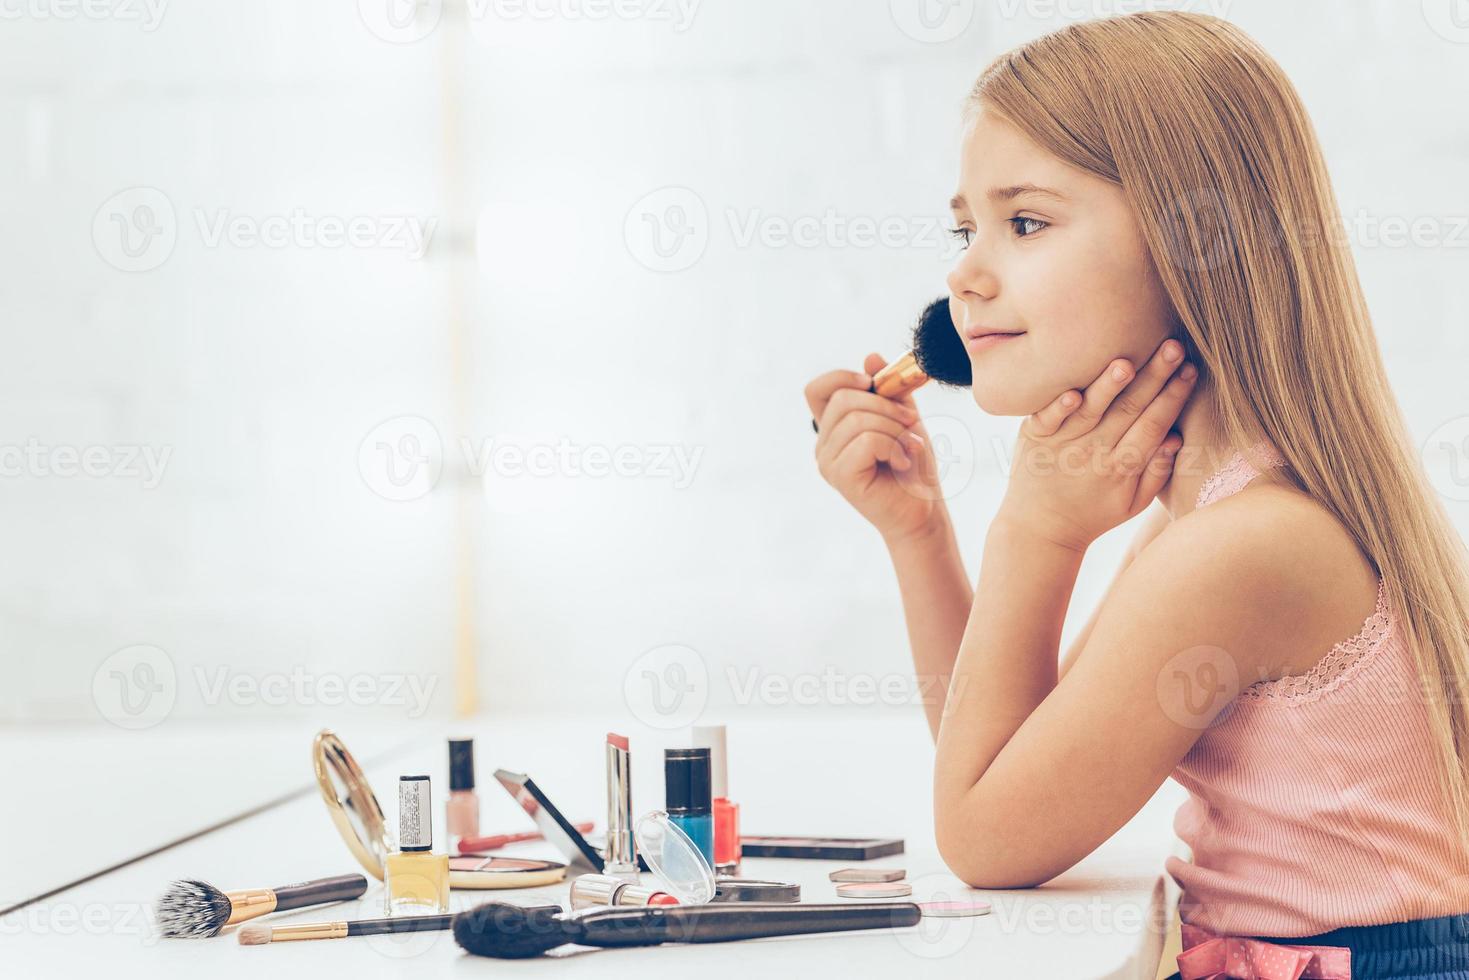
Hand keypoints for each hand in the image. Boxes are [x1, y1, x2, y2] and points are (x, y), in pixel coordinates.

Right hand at [805, 352, 946, 544]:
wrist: (923, 509)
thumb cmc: (912, 465)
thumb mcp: (902, 416)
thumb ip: (888, 389)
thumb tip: (871, 357)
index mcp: (833, 428)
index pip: (817, 390)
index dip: (841, 377)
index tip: (872, 383)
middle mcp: (824, 444)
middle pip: (844, 399)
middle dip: (886, 406)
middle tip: (910, 424)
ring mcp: (827, 461)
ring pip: (858, 419)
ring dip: (895, 429)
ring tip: (910, 448)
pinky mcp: (840, 476)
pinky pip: (866, 440)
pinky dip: (893, 445)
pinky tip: (903, 462)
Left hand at [997, 338, 1196, 551]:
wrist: (1038, 530)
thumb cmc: (1092, 514)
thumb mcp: (1131, 504)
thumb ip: (1156, 472)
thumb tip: (1176, 438)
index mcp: (1122, 467)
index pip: (1154, 425)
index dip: (1174, 398)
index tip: (1192, 369)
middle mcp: (1094, 452)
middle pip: (1128, 409)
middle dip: (1154, 377)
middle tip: (1174, 347)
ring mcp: (1063, 444)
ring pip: (1090, 410)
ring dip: (1107, 387)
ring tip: (1125, 363)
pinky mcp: (1034, 437)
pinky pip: (1046, 419)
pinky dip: (1058, 407)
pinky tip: (1073, 392)